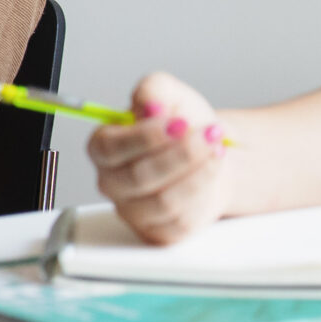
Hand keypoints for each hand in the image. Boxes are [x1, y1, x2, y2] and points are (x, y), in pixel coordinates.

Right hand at [86, 72, 235, 243]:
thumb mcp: (171, 95)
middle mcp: (111, 182)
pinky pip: (181, 220)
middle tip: (209, 135)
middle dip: (181, 155)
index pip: (111, 149)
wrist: (210, 154)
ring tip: (217, 151)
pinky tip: (213, 172)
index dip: (146, 138)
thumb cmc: (184, 127)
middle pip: (139, 177)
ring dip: (198, 174)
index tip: (180, 123)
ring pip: (163, 201)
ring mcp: (133, 210)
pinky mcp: (159, 232)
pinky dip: (204, 194)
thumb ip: (153, 89)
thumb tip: (148, 105)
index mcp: (103, 148)